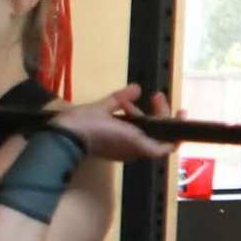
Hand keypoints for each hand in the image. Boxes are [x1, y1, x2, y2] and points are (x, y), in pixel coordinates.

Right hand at [48, 86, 173, 163]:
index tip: (180, 113)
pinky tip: (123, 108)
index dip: (177, 133)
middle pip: (156, 136)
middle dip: (158, 114)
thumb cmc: (83, 125)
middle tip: (156, 96)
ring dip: (143, 117)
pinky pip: (130, 136)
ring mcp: (121, 151)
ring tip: (135, 100)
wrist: (59, 140)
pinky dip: (132, 123)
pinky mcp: (112, 149)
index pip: (165, 147)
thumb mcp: (103, 106)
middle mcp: (131, 150)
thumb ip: (122, 98)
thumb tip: (137, 88)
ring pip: (143, 135)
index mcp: (134, 142)